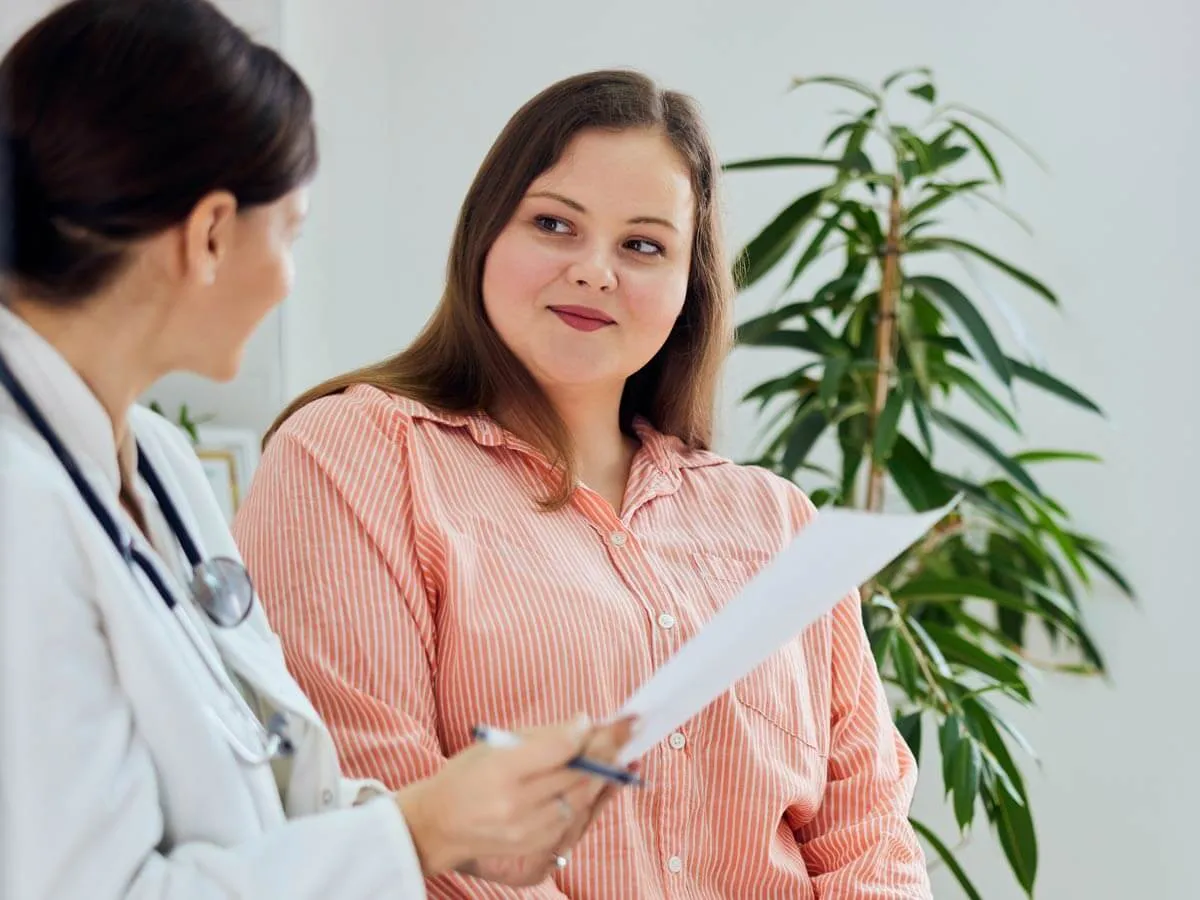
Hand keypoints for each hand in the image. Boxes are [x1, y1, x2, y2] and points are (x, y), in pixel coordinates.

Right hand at [469, 716, 637, 885]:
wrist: (438, 824)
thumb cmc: (466, 775)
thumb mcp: (494, 744)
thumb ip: (541, 737)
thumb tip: (585, 725)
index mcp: (502, 770)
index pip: (558, 748)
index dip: (582, 731)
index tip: (592, 719)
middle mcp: (517, 804)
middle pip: (577, 775)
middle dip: (608, 748)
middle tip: (631, 727)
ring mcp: (529, 831)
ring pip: (583, 799)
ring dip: (607, 773)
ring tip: (625, 750)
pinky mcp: (536, 849)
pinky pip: (576, 820)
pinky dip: (594, 798)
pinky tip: (610, 780)